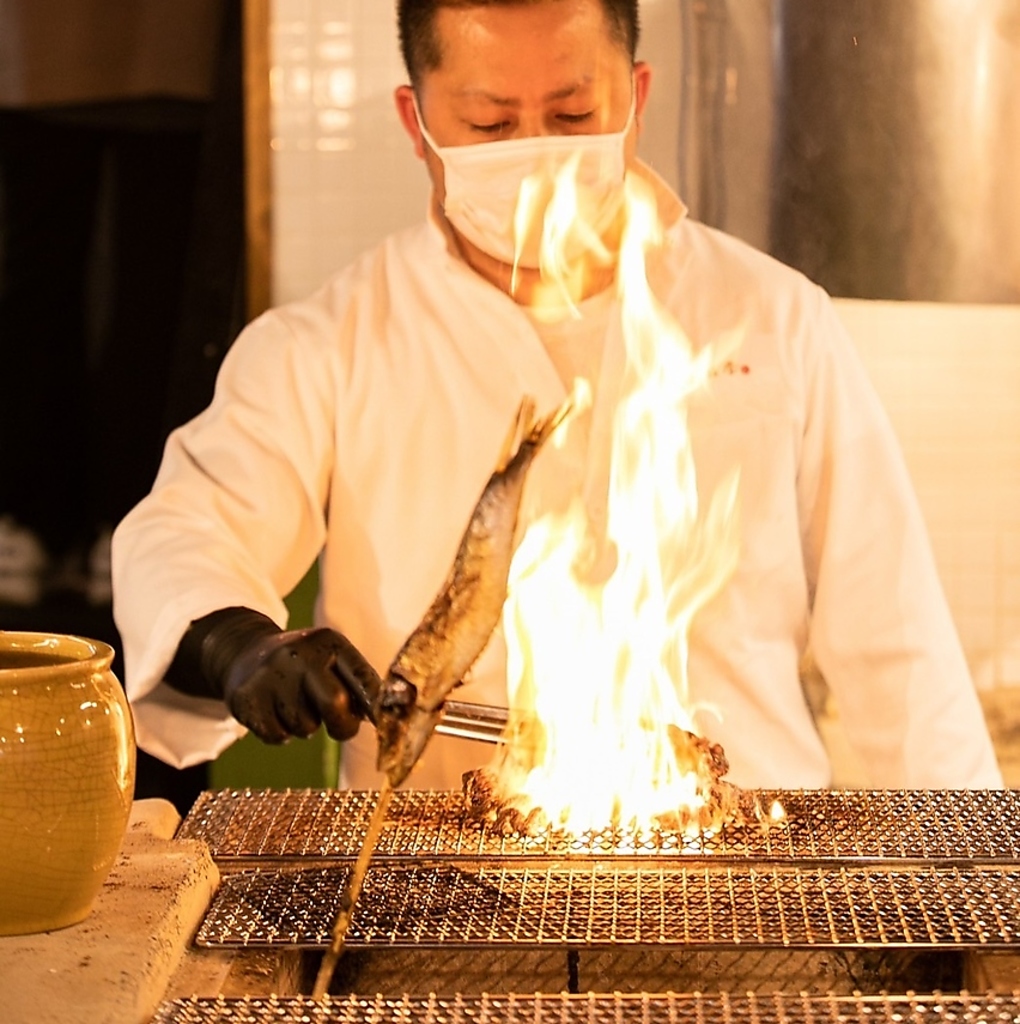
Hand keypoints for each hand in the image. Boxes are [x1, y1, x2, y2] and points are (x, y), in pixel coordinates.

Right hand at [166, 607, 381, 744]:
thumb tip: (392, 717)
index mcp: (329, 642)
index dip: (375, 706)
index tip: (382, 724)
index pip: (362, 678)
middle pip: (335, 705)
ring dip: (306, 727)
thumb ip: (359, 684)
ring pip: (306, 727)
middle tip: (340, 726)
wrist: (247, 655)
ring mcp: (270, 674)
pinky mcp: (247, 697)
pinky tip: (275, 712)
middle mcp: (299, 653)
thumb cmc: (304, 666)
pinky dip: (280, 733)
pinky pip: (278, 736)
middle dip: (343, 726)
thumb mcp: (331, 660)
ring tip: (295, 705)